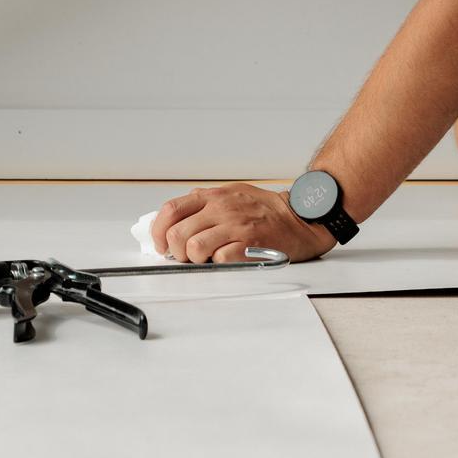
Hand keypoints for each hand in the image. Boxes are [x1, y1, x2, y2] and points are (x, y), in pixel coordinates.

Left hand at [150, 181, 335, 263]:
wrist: (299, 216)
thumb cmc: (265, 208)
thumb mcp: (230, 193)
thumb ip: (203, 203)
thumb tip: (176, 216)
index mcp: (213, 197)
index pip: (171, 210)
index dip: (158, 230)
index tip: (160, 243)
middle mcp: (221, 209)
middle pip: (178, 233)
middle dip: (175, 251)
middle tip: (184, 256)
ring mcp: (235, 226)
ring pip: (195, 247)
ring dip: (195, 260)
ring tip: (206, 259)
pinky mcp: (250, 245)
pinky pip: (220, 259)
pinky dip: (218, 264)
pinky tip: (226, 259)